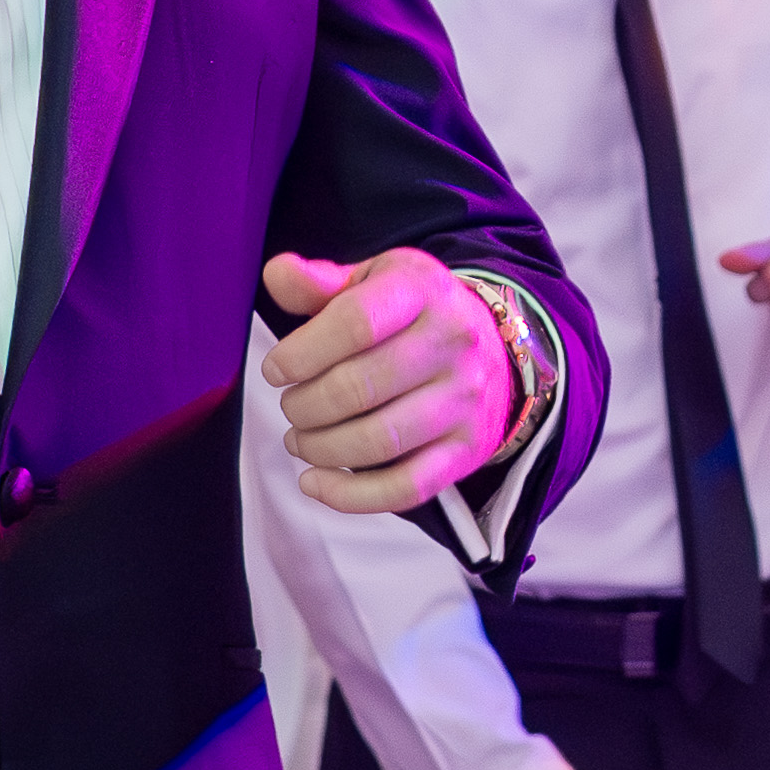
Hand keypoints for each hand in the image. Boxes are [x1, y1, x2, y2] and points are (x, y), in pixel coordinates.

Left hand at [259, 249, 520, 511]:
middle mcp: (452, 343)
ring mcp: (463, 401)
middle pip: (359, 387)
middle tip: (291, 406)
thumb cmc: (415, 314)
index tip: (275, 370)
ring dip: (321, 448)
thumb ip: (319, 283)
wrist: (494, 349)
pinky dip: (350, 496)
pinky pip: (406, 487)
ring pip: (378, 440)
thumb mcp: (373, 281)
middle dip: (304, 406)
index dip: (302, 353)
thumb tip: (276, 274)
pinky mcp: (466, 450)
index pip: (355, 323)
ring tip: (300, 440)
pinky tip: (316, 483)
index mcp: (422, 291)